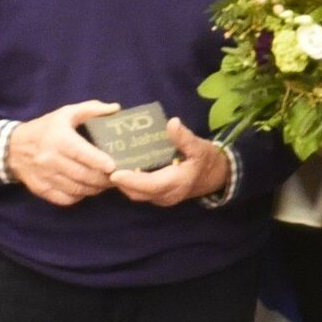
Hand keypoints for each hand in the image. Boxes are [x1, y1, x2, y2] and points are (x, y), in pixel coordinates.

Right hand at [7, 101, 123, 206]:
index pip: (82, 153)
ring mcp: (45, 176)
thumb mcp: (65, 113)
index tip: (114, 166)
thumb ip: (91, 109)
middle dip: (104, 179)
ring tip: (105, 183)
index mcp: (58, 139)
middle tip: (117, 177)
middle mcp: (50, 159)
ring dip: (95, 189)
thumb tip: (116, 108)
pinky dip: (80, 196)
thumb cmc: (45, 129)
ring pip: (76, 189)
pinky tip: (86, 189)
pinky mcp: (41, 190)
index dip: (99, 161)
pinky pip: (66, 199)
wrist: (12, 148)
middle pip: (83, 175)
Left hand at [111, 119, 234, 207]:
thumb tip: (172, 123)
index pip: (151, 185)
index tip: (114, 172)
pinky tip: (121, 168)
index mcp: (177, 183)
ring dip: (123, 183)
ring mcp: (162, 198)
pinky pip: (140, 192)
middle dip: (120, 181)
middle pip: (137, 192)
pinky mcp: (159, 196)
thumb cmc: (208, 160)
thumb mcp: (199, 146)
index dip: (132, 180)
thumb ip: (184, 137)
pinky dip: (129, 183)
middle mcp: (167, 195)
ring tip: (108, 165)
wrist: (218, 176)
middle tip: (103, 165)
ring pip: (137, 194)